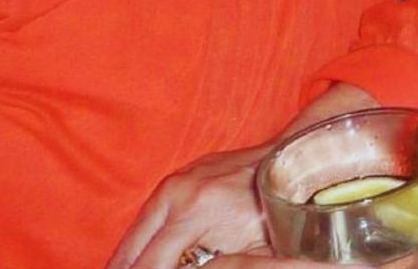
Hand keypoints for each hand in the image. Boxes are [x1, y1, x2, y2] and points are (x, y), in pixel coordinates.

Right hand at [104, 141, 278, 268]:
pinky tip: (138, 263)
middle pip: (130, 253)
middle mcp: (177, 193)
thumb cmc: (280, 208)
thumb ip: (226, 267)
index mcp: (197, 211)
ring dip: (129, 262)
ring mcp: (173, 183)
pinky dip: (139, 245)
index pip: (151, 265)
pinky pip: (145, 220)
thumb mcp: (257, 251)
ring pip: (132, 236)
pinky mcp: (175, 180)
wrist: (289, 160)